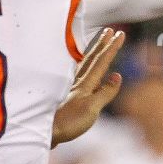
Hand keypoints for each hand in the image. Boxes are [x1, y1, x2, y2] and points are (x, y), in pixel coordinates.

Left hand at [51, 29, 124, 147]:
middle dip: (101, 44)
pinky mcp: (63, 96)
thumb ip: (105, 92)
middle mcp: (77, 83)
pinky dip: (83, 67)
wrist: (42, 132)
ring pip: (83, 65)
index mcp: (85, 85)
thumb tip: (117, 75)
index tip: (120, 34)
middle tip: (109, 30)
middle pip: (91, 59)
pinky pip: (77, 74)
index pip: (101, 62)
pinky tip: (81, 70)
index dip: (111, 48)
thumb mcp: (91, 108)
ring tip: (97, 43)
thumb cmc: (68, 122)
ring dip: (92, 53)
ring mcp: (69, 89)